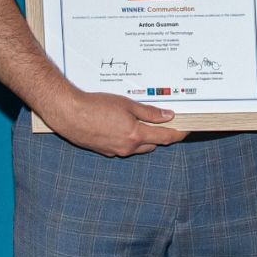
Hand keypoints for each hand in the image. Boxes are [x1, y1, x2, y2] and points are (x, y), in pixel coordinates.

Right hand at [44, 88, 185, 157]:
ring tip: (139, 120)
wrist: (69, 114)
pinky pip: (123, 147)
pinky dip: (128, 138)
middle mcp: (128, 148)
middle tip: (164, 119)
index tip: (188, 129)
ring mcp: (116, 151)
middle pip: (153, 143)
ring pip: (138, 146)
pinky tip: (120, 124)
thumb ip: (149, 112)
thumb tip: (168, 116)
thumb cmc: (96, 106)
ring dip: (143, 136)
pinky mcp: (106, 151)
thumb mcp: (126, 104)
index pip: (165, 137)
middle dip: (160, 133)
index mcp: (135, 135)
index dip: (179, 133)